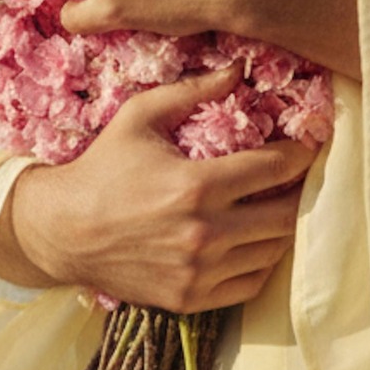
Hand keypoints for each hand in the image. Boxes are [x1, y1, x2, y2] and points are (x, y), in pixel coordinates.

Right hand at [0, 65, 316, 310]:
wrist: (61, 231)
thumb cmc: (103, 166)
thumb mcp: (141, 115)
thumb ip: (193, 90)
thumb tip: (238, 69)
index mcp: (196, 185)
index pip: (274, 169)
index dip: (300, 153)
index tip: (308, 143)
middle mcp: (203, 234)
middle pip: (286, 216)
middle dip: (301, 191)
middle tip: (302, 176)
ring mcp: (198, 273)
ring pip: (273, 253)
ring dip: (284, 227)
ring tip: (280, 204)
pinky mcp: (190, 300)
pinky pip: (250, 285)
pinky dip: (262, 262)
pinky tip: (255, 239)